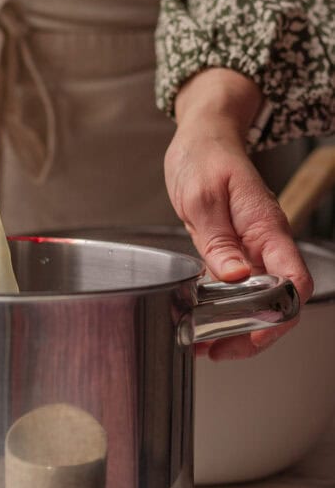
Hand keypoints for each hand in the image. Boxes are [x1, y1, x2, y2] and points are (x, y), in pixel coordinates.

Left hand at [166, 69, 312, 360]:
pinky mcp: (231, 249)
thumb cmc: (205, 156)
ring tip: (200, 344)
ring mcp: (249, 248)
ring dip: (231, 325)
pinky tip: (195, 319)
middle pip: (275, 299)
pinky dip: (217, 307)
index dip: (280, 313)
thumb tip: (235, 277)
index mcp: (265, 227)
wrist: (203, 136)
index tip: (254, 333)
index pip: (292, 278)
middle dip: (251, 332)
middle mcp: (263, 242)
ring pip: (253, 298)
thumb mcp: (202, 196)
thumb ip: (218, 238)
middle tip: (215, 350)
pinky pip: (233, 286)